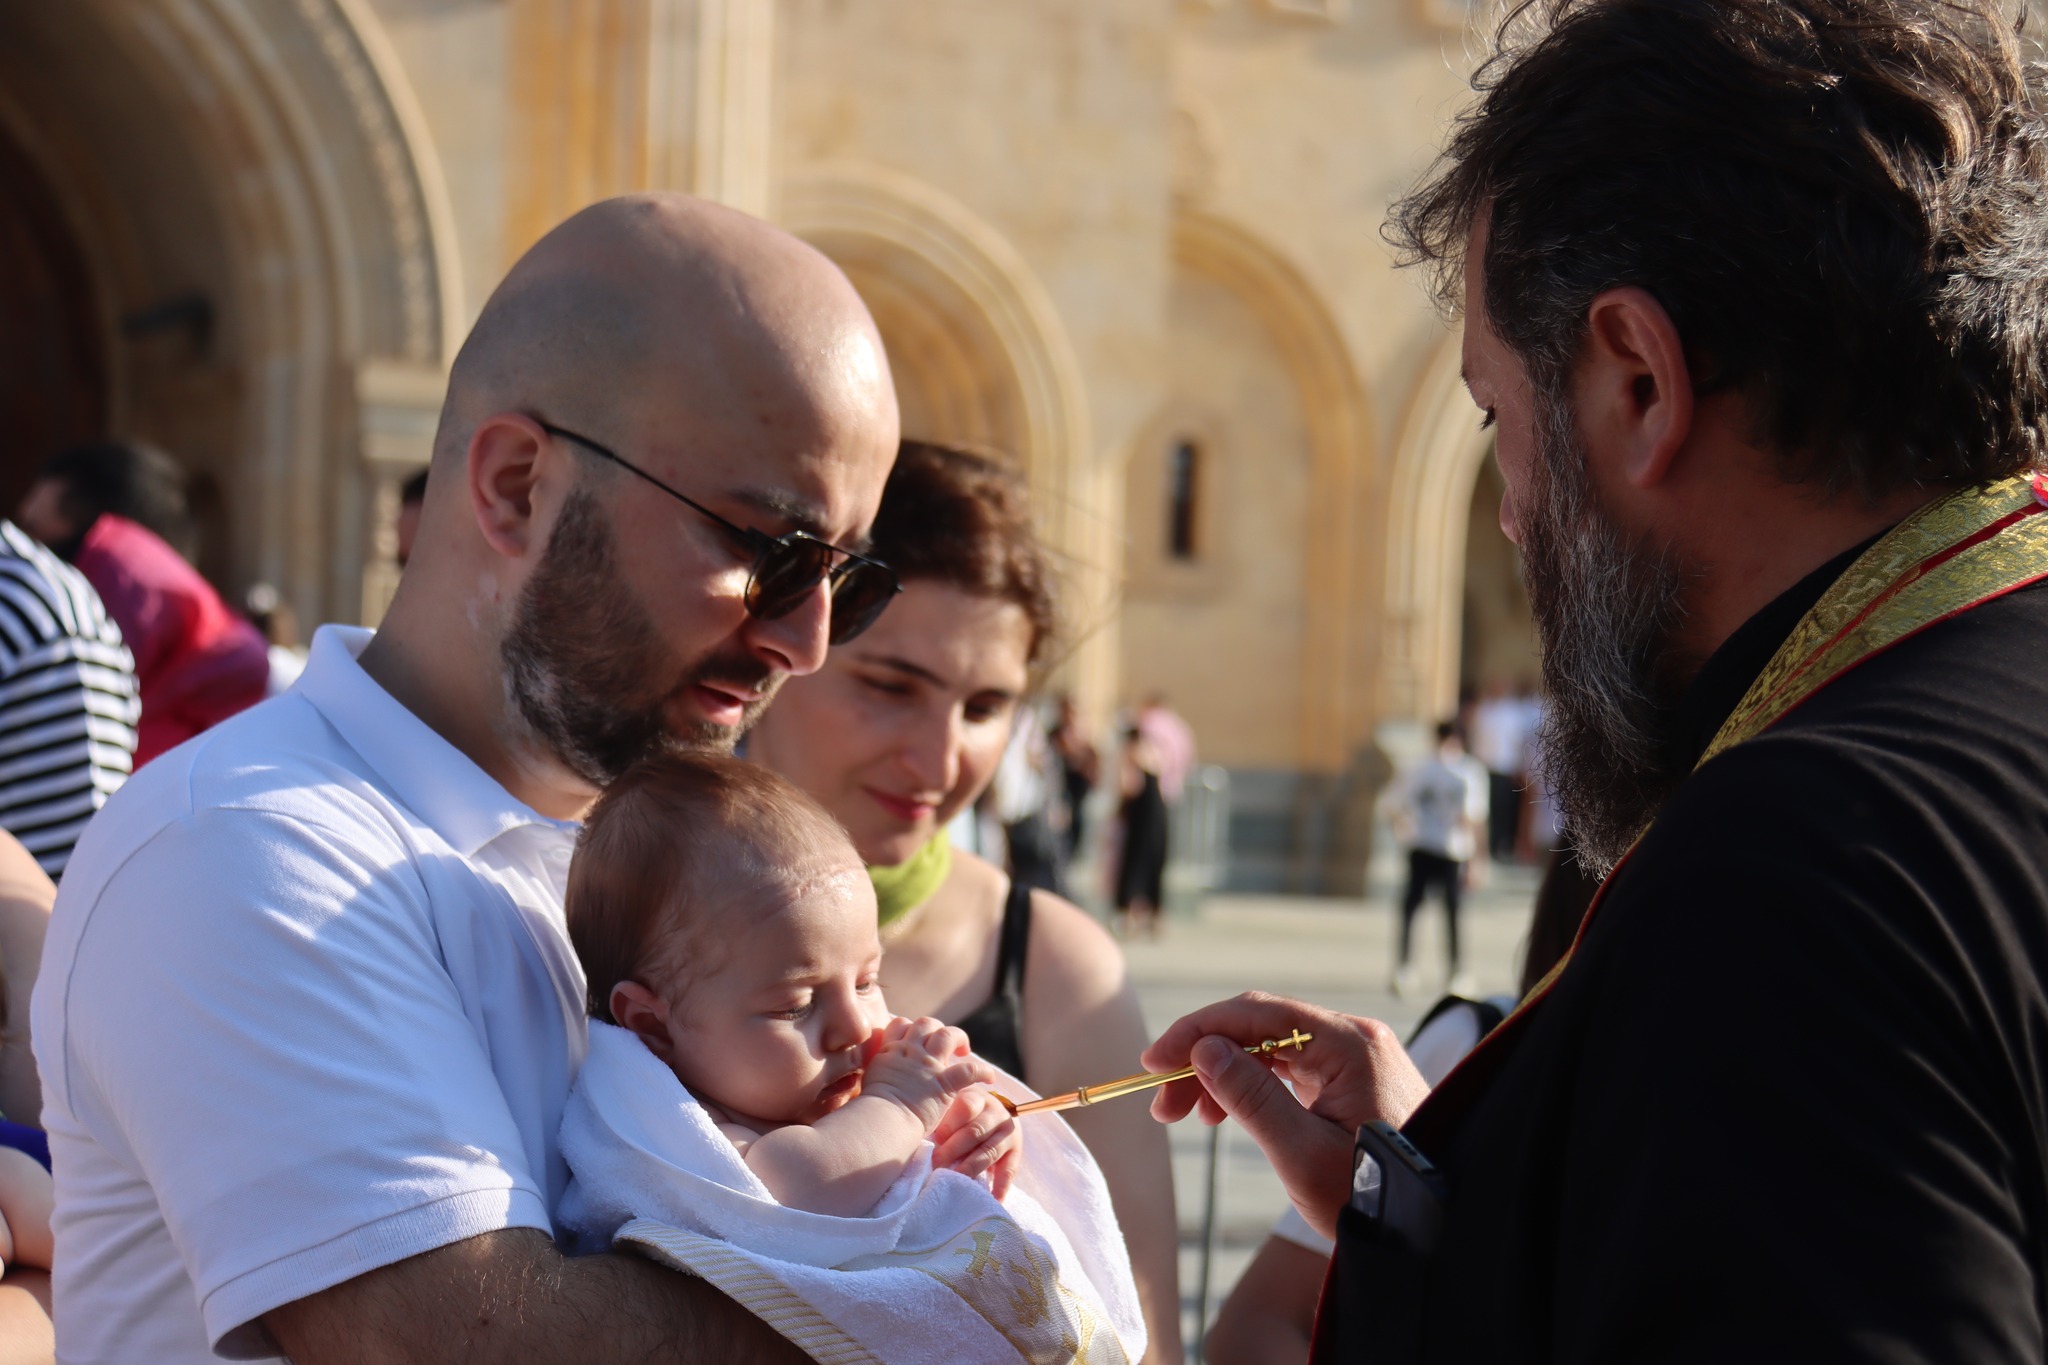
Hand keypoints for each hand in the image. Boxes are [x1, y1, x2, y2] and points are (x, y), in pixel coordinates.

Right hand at [861, 1017, 991, 1132]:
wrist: (880, 1123)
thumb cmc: (870, 1113)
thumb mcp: (867, 1087)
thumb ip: (875, 1077)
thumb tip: (874, 1085)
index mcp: (889, 1053)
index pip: (899, 1024)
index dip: (910, 1027)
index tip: (916, 1039)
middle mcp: (909, 1052)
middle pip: (926, 1023)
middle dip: (937, 1028)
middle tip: (944, 1044)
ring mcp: (927, 1065)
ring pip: (947, 1035)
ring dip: (958, 1038)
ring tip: (964, 1049)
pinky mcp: (943, 1083)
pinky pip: (969, 1070)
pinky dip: (982, 1072)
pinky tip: (989, 1079)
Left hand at [931, 1088, 1022, 1199]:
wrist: (989, 1115)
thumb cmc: (959, 1114)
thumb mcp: (951, 1105)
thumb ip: (941, 1116)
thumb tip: (923, 1137)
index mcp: (978, 1098)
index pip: (966, 1107)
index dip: (949, 1124)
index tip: (934, 1140)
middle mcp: (997, 1113)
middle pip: (975, 1132)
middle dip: (954, 1150)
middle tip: (936, 1164)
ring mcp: (1008, 1133)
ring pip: (989, 1152)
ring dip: (970, 1168)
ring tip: (954, 1181)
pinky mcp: (1016, 1153)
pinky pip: (1009, 1171)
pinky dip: (1000, 1187)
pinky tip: (992, 1198)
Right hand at [1141, 992, 1429, 1239]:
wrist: (1435, 1230)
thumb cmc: (1374, 1199)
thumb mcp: (1303, 1156)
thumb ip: (1252, 1098)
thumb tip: (1204, 1049)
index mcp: (1349, 1044)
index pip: (1256, 1014)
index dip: (1197, 1032)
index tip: (1153, 1063)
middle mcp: (1355, 1038)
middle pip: (1260, 1027)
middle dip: (1205, 1057)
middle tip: (1164, 1103)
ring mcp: (1356, 1058)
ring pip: (1271, 1047)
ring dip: (1223, 1073)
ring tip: (1188, 1115)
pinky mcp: (1353, 1080)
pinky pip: (1290, 1067)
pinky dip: (1251, 1085)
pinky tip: (1223, 1113)